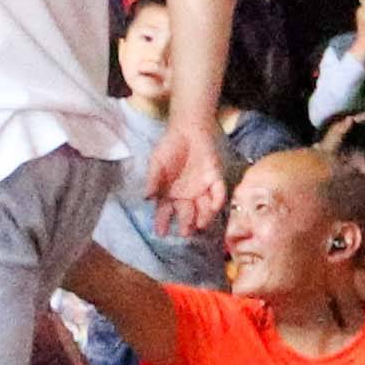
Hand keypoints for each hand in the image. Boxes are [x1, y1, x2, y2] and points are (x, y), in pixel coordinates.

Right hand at [143, 120, 227, 241]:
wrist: (188, 131)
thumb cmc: (169, 147)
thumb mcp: (156, 163)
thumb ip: (152, 179)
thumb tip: (146, 197)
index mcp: (169, 194)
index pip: (165, 212)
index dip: (162, 223)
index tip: (160, 233)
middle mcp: (186, 196)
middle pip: (186, 214)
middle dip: (185, 224)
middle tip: (185, 233)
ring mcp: (202, 190)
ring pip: (203, 208)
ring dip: (203, 217)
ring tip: (199, 224)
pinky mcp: (215, 181)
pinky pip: (218, 194)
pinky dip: (217, 201)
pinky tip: (213, 207)